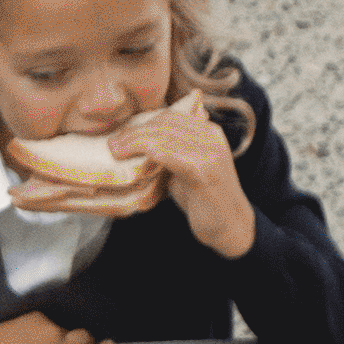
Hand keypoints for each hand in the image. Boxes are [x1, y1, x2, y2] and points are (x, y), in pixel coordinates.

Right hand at [0, 314, 114, 343]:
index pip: (51, 324)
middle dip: (72, 335)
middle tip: (74, 342)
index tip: (50, 340)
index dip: (52, 333)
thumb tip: (21, 340)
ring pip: (82, 340)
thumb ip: (18, 334)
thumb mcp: (3, 332)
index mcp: (36, 319)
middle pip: (70, 330)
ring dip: (85, 342)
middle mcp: (52, 330)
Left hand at [119, 91, 256, 260]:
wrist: (230, 226)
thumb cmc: (203, 200)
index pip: (171, 116)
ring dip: (136, 142)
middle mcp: (211, 137)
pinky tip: (139, 157)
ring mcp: (210, 153)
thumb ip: (170, 154)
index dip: (143, 122)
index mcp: (208, 132)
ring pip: (165, 137)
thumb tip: (137, 146)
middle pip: (166, 123)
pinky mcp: (205, 171)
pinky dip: (153, 153)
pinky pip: (173, 155)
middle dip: (135, 132)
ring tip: (117, 151)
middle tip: (113, 144)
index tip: (121, 135)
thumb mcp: (185, 169)